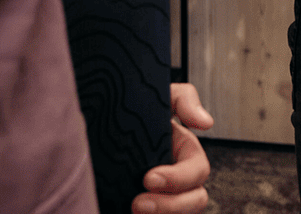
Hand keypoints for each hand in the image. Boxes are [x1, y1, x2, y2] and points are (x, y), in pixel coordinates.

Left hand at [133, 83, 214, 213]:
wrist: (95, 131)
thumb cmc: (130, 115)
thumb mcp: (157, 99)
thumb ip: (183, 99)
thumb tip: (206, 122)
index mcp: (184, 152)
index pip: (197, 171)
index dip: (178, 179)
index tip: (148, 179)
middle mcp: (179, 178)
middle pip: (195, 200)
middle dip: (170, 205)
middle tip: (139, 204)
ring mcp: (165, 196)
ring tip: (133, 209)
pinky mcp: (150, 208)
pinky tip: (129, 213)